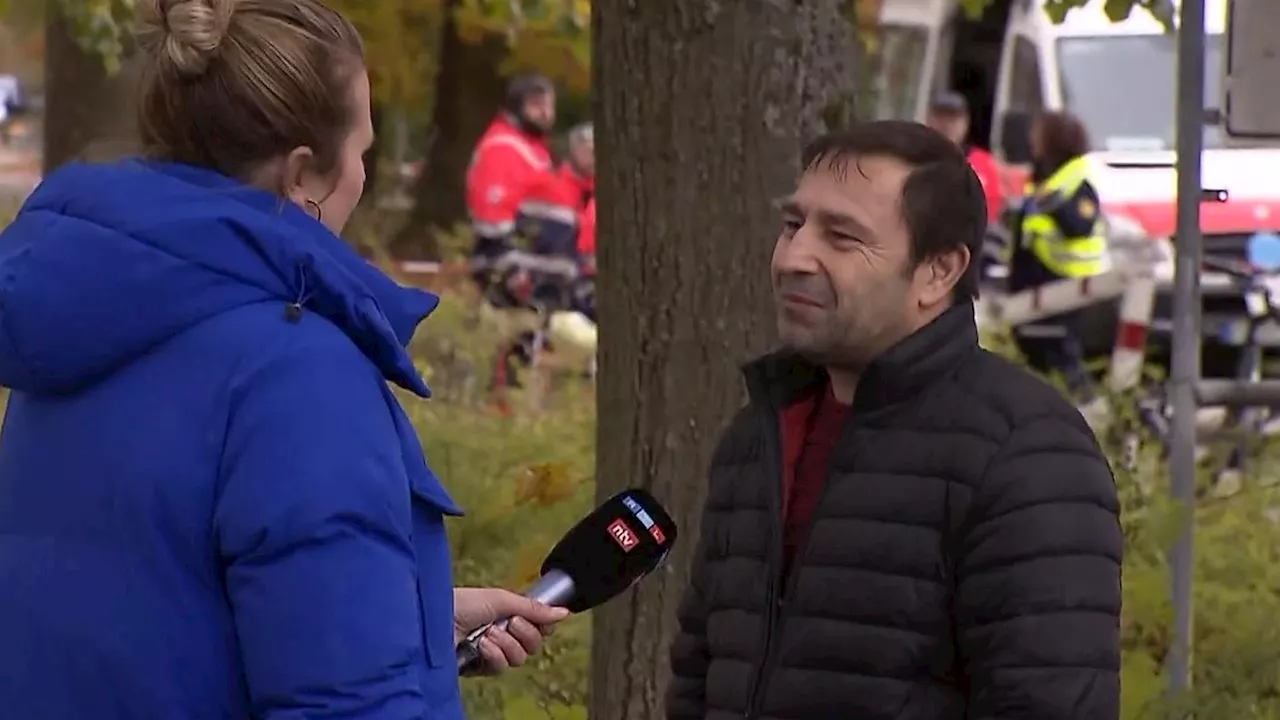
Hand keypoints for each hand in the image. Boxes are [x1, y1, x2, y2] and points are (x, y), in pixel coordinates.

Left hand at [453, 587, 569, 674]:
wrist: (436, 619)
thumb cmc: (465, 603)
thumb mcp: (502, 599)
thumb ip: (533, 608)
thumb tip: (564, 612)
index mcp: (509, 615)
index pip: (539, 627)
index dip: (542, 625)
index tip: (539, 619)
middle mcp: (504, 635)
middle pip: (533, 645)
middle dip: (525, 633)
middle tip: (510, 622)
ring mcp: (492, 653)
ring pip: (519, 658)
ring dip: (507, 643)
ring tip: (489, 633)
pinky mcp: (480, 668)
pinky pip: (501, 668)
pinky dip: (494, 655)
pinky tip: (482, 645)